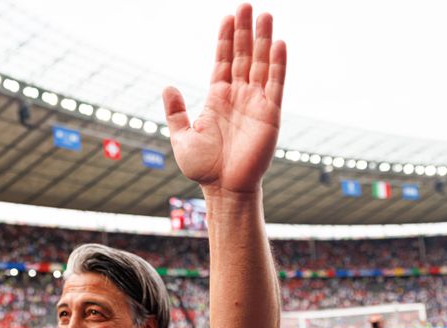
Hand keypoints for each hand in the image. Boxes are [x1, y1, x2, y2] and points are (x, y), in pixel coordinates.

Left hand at [162, 4, 285, 195]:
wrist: (224, 189)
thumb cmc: (203, 168)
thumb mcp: (182, 137)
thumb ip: (176, 112)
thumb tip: (168, 87)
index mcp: (218, 98)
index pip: (223, 61)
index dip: (225, 39)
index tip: (227, 17)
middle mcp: (239, 96)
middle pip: (243, 56)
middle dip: (245, 31)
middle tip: (246, 5)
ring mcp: (256, 103)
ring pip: (261, 64)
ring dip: (263, 40)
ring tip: (264, 15)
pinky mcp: (270, 114)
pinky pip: (276, 85)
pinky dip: (278, 64)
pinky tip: (278, 43)